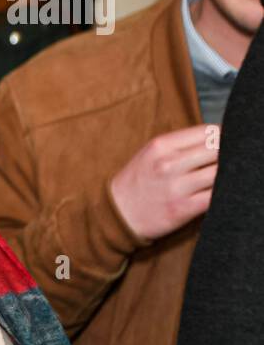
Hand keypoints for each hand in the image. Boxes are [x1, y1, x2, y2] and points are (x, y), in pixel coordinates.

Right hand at [109, 124, 218, 241]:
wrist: (117, 213)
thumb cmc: (138, 181)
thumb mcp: (150, 153)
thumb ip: (181, 144)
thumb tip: (219, 138)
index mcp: (161, 146)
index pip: (208, 131)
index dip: (222, 136)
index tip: (223, 144)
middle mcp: (169, 164)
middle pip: (218, 149)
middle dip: (227, 153)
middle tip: (225, 161)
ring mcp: (177, 187)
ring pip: (220, 172)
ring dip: (227, 174)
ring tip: (222, 176)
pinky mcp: (184, 208)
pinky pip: (216, 196)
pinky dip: (223, 192)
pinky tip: (218, 191)